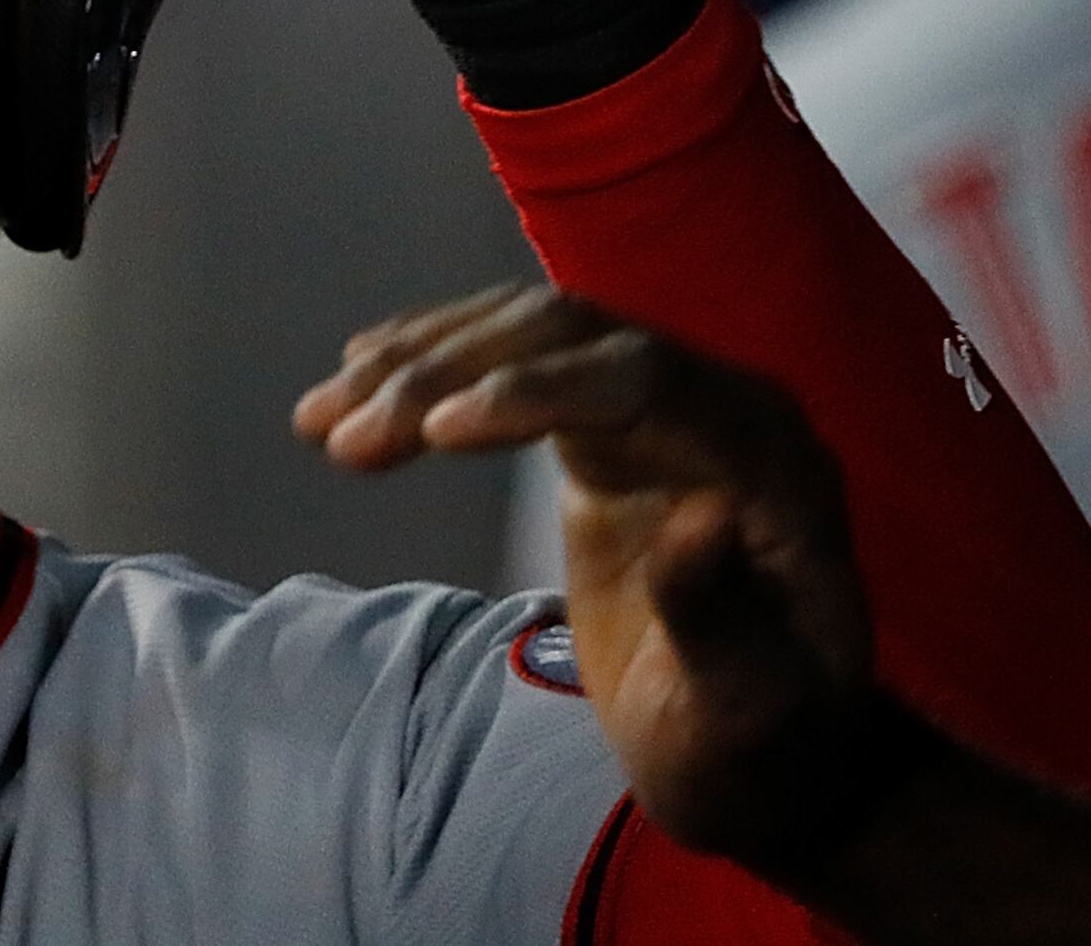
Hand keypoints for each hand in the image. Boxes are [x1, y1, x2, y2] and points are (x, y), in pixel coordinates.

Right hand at [297, 285, 876, 859]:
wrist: (771, 754)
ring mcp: (662, 407)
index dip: (534, 390)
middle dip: (446, 373)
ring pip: (527, 336)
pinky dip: (432, 373)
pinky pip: (516, 365)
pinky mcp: (611, 427)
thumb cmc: (765, 747)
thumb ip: (727, 619)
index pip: (641, 376)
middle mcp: (719, 402)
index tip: (434, 430)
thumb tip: (699, 521)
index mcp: (768, 455)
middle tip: (342, 435)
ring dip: (417, 365)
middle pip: (568, 337)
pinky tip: (360, 379)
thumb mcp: (752, 712)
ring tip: (319, 418)